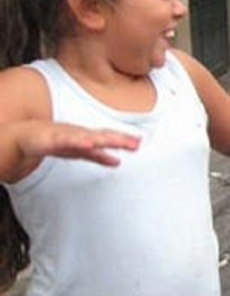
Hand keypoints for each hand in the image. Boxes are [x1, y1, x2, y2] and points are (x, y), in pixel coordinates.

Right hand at [15, 121, 139, 167]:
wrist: (24, 136)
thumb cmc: (55, 141)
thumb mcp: (79, 152)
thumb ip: (98, 156)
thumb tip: (118, 162)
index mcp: (87, 136)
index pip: (109, 138)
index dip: (124, 140)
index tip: (140, 143)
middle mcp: (80, 134)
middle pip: (102, 136)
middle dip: (119, 140)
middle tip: (136, 144)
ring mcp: (66, 135)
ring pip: (87, 136)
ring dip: (102, 139)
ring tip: (117, 142)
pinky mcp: (52, 139)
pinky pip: (66, 141)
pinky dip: (78, 141)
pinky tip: (89, 143)